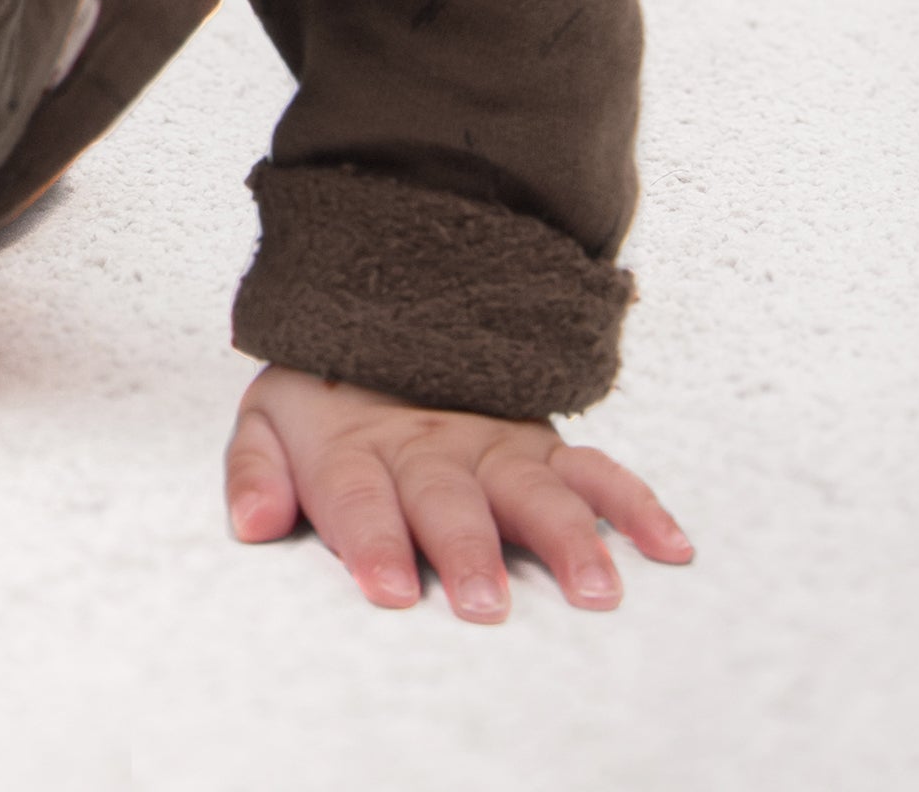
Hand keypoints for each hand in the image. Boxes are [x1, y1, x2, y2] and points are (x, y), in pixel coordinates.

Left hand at [225, 364, 693, 620]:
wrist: (374, 315)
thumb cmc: (322, 398)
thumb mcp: (268, 421)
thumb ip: (254, 474)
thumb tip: (250, 523)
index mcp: (357, 449)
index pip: (361, 498)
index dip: (373, 541)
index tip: (389, 588)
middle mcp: (429, 447)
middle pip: (449, 501)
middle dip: (468, 551)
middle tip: (486, 604)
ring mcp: (491, 444)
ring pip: (533, 489)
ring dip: (565, 538)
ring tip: (595, 590)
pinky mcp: (539, 443)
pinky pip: (595, 470)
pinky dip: (635, 505)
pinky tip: (668, 546)